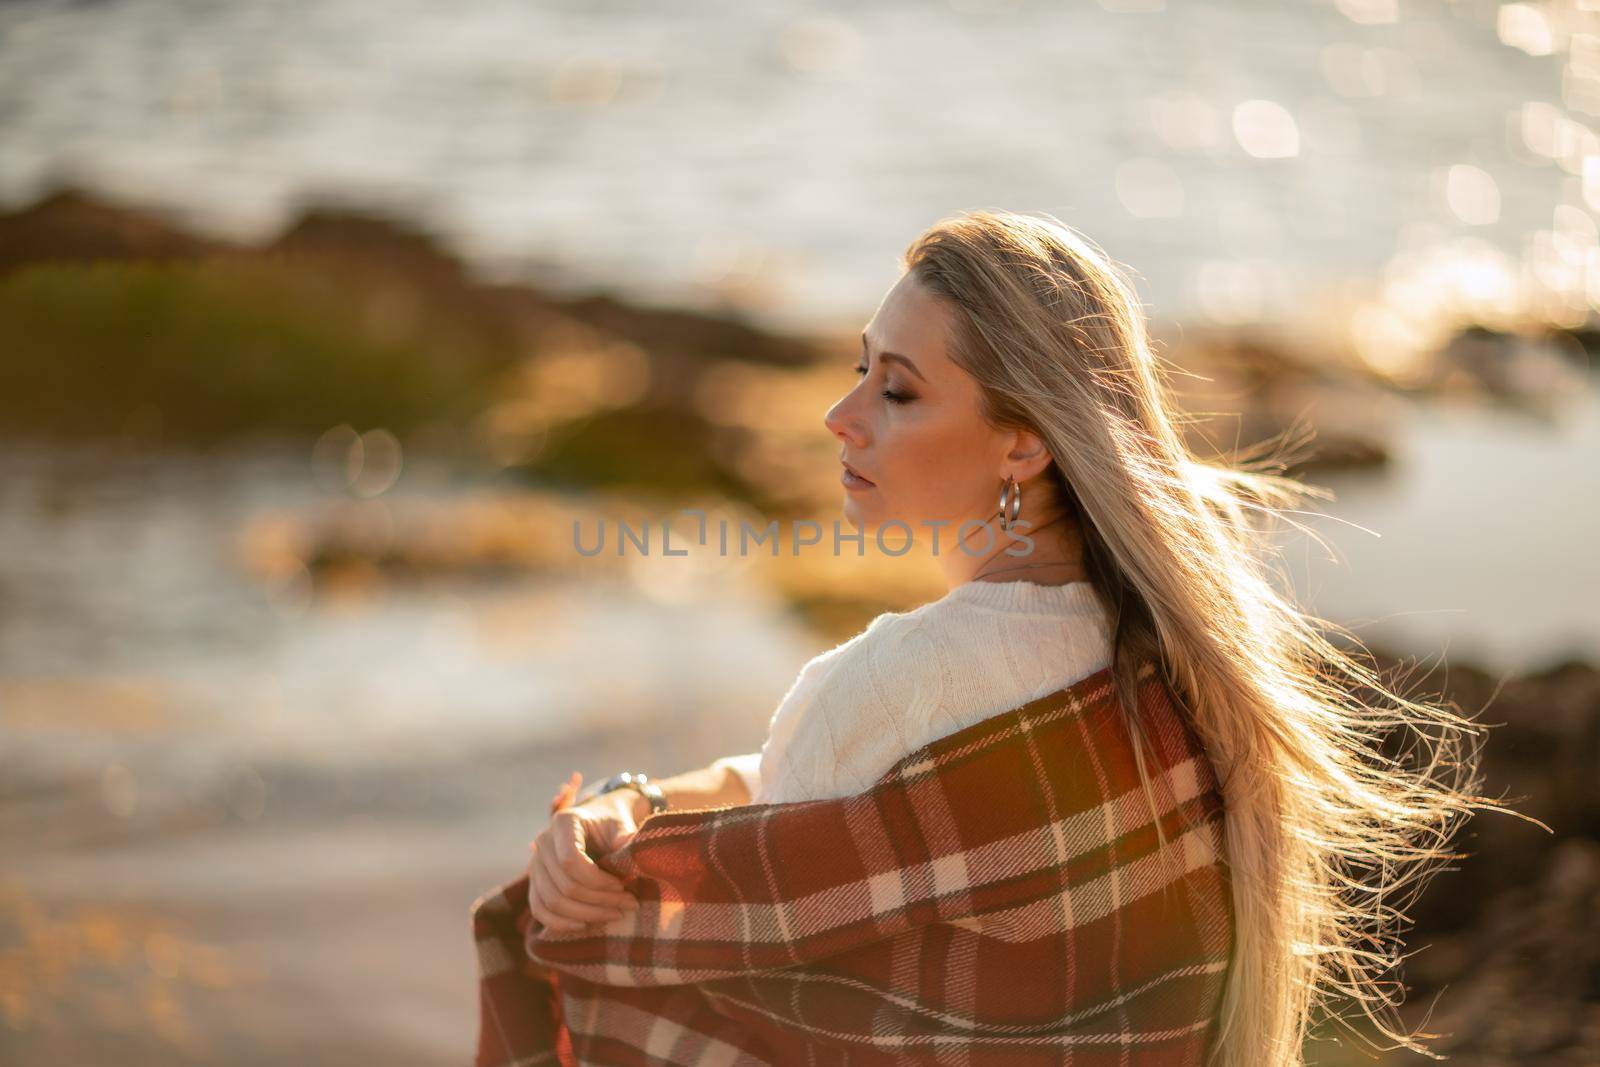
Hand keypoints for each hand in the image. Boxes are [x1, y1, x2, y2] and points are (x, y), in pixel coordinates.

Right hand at [527, 786, 642, 931]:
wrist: (598, 821)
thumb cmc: (612, 823)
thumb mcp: (622, 824)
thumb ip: (626, 839)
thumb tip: (635, 860)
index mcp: (564, 822)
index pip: (570, 861)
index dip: (597, 881)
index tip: (622, 886)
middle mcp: (543, 842)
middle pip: (564, 886)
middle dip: (599, 902)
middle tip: (629, 904)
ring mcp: (535, 863)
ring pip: (552, 902)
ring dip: (586, 915)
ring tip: (616, 914)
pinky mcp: (535, 882)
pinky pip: (540, 910)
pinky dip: (561, 923)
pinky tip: (586, 925)